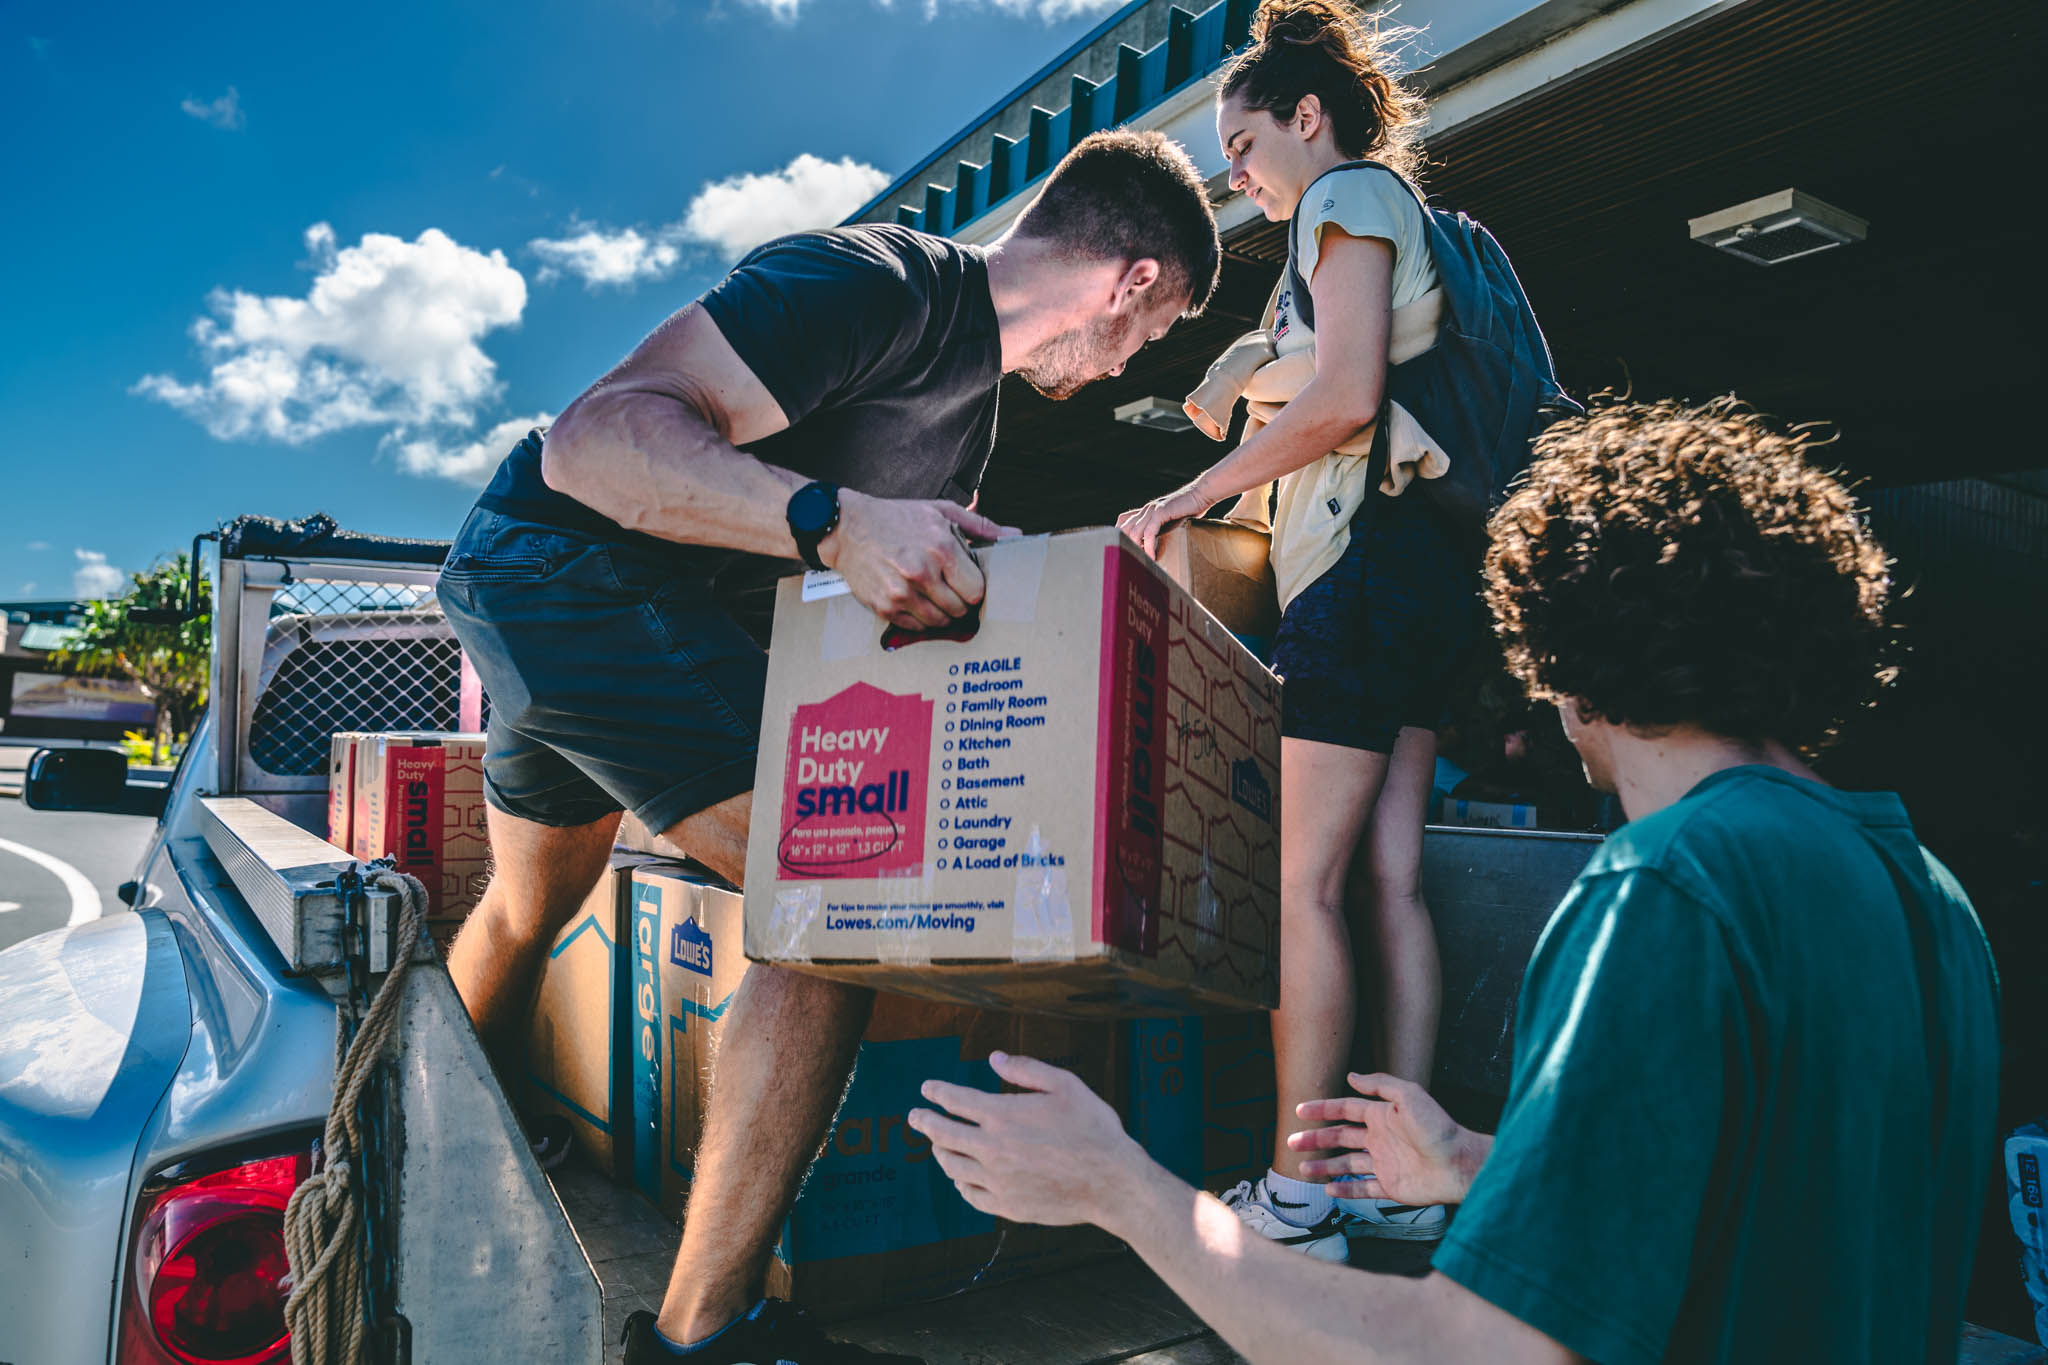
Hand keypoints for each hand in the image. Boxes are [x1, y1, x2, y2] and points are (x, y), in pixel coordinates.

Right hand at [822, 491, 1018, 629]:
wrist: (846, 528)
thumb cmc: (897, 518)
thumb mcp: (941, 512)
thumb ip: (981, 527)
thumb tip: (1016, 537)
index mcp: (941, 548)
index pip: (976, 591)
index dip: (974, 589)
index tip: (966, 582)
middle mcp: (921, 573)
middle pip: (960, 610)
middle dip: (960, 602)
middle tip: (950, 589)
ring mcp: (901, 593)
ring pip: (940, 622)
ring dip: (942, 613)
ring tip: (933, 595)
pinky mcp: (885, 608)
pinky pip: (917, 627)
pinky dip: (921, 619)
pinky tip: (916, 601)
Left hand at [907, 1052, 1147, 1229]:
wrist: (1112, 1182)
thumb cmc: (1093, 1128)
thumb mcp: (1065, 1085)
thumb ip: (1026, 1070)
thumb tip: (994, 1059)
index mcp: (1003, 1115)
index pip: (955, 1100)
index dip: (937, 1092)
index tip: (926, 1088)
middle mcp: (992, 1149)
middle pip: (944, 1134)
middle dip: (925, 1122)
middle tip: (914, 1116)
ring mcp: (997, 1181)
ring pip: (953, 1166)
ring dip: (941, 1152)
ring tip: (937, 1146)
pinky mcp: (1007, 1206)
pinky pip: (971, 1195)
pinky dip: (960, 1184)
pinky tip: (960, 1179)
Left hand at [1115, 482, 1208, 558]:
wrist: (1200, 496)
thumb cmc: (1188, 510)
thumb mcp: (1170, 520)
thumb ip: (1160, 528)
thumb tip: (1152, 545)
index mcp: (1146, 511)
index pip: (1123, 520)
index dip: (1120, 534)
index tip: (1123, 549)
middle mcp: (1145, 510)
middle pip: (1124, 527)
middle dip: (1124, 544)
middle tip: (1130, 560)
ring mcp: (1151, 510)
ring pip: (1134, 532)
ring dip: (1136, 549)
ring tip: (1141, 562)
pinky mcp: (1160, 512)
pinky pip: (1149, 533)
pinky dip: (1148, 546)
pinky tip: (1152, 556)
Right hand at [1288, 1072, 1487, 1208]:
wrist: (1459, 1164)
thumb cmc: (1438, 1128)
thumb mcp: (1409, 1095)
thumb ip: (1379, 1085)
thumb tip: (1351, 1076)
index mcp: (1382, 1116)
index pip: (1345, 1110)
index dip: (1322, 1110)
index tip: (1300, 1111)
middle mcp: (1380, 1139)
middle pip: (1340, 1138)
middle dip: (1315, 1139)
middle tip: (1292, 1142)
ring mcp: (1384, 1163)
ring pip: (1346, 1164)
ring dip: (1324, 1166)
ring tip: (1302, 1169)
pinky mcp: (1391, 1187)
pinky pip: (1363, 1188)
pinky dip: (1345, 1189)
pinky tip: (1329, 1190)